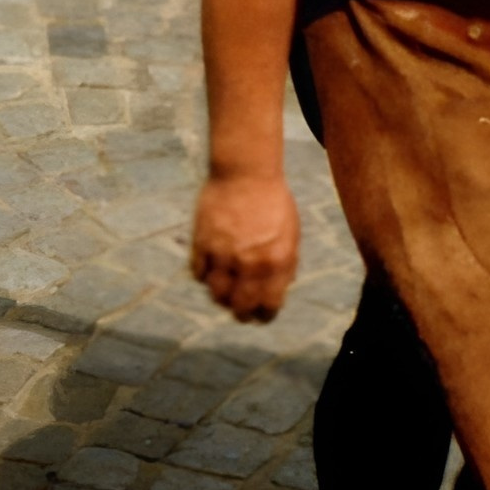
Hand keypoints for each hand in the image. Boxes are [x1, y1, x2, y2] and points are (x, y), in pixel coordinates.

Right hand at [189, 170, 298, 323]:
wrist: (246, 173)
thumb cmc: (273, 202)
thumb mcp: (291, 235)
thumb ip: (285, 265)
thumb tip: (277, 290)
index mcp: (277, 263)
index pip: (269, 306)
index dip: (264, 315)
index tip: (260, 316)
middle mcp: (250, 264)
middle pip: (240, 306)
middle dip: (241, 314)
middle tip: (240, 312)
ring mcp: (224, 255)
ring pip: (216, 294)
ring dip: (221, 297)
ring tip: (224, 292)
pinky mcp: (202, 244)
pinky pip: (199, 273)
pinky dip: (204, 276)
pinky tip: (210, 269)